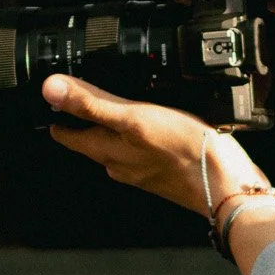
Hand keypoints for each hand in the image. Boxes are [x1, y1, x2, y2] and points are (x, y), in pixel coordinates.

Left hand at [41, 75, 266, 214]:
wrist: (227, 185)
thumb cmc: (183, 153)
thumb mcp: (133, 117)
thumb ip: (92, 103)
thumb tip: (51, 89)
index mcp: (105, 151)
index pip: (66, 133)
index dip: (54, 113)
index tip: (47, 98)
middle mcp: (119, 163)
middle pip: (90, 138)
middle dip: (82, 118)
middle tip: (78, 93)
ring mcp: (142, 168)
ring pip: (117, 144)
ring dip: (113, 125)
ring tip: (115, 102)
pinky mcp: (164, 169)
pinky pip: (142, 148)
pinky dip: (140, 133)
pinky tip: (154, 122)